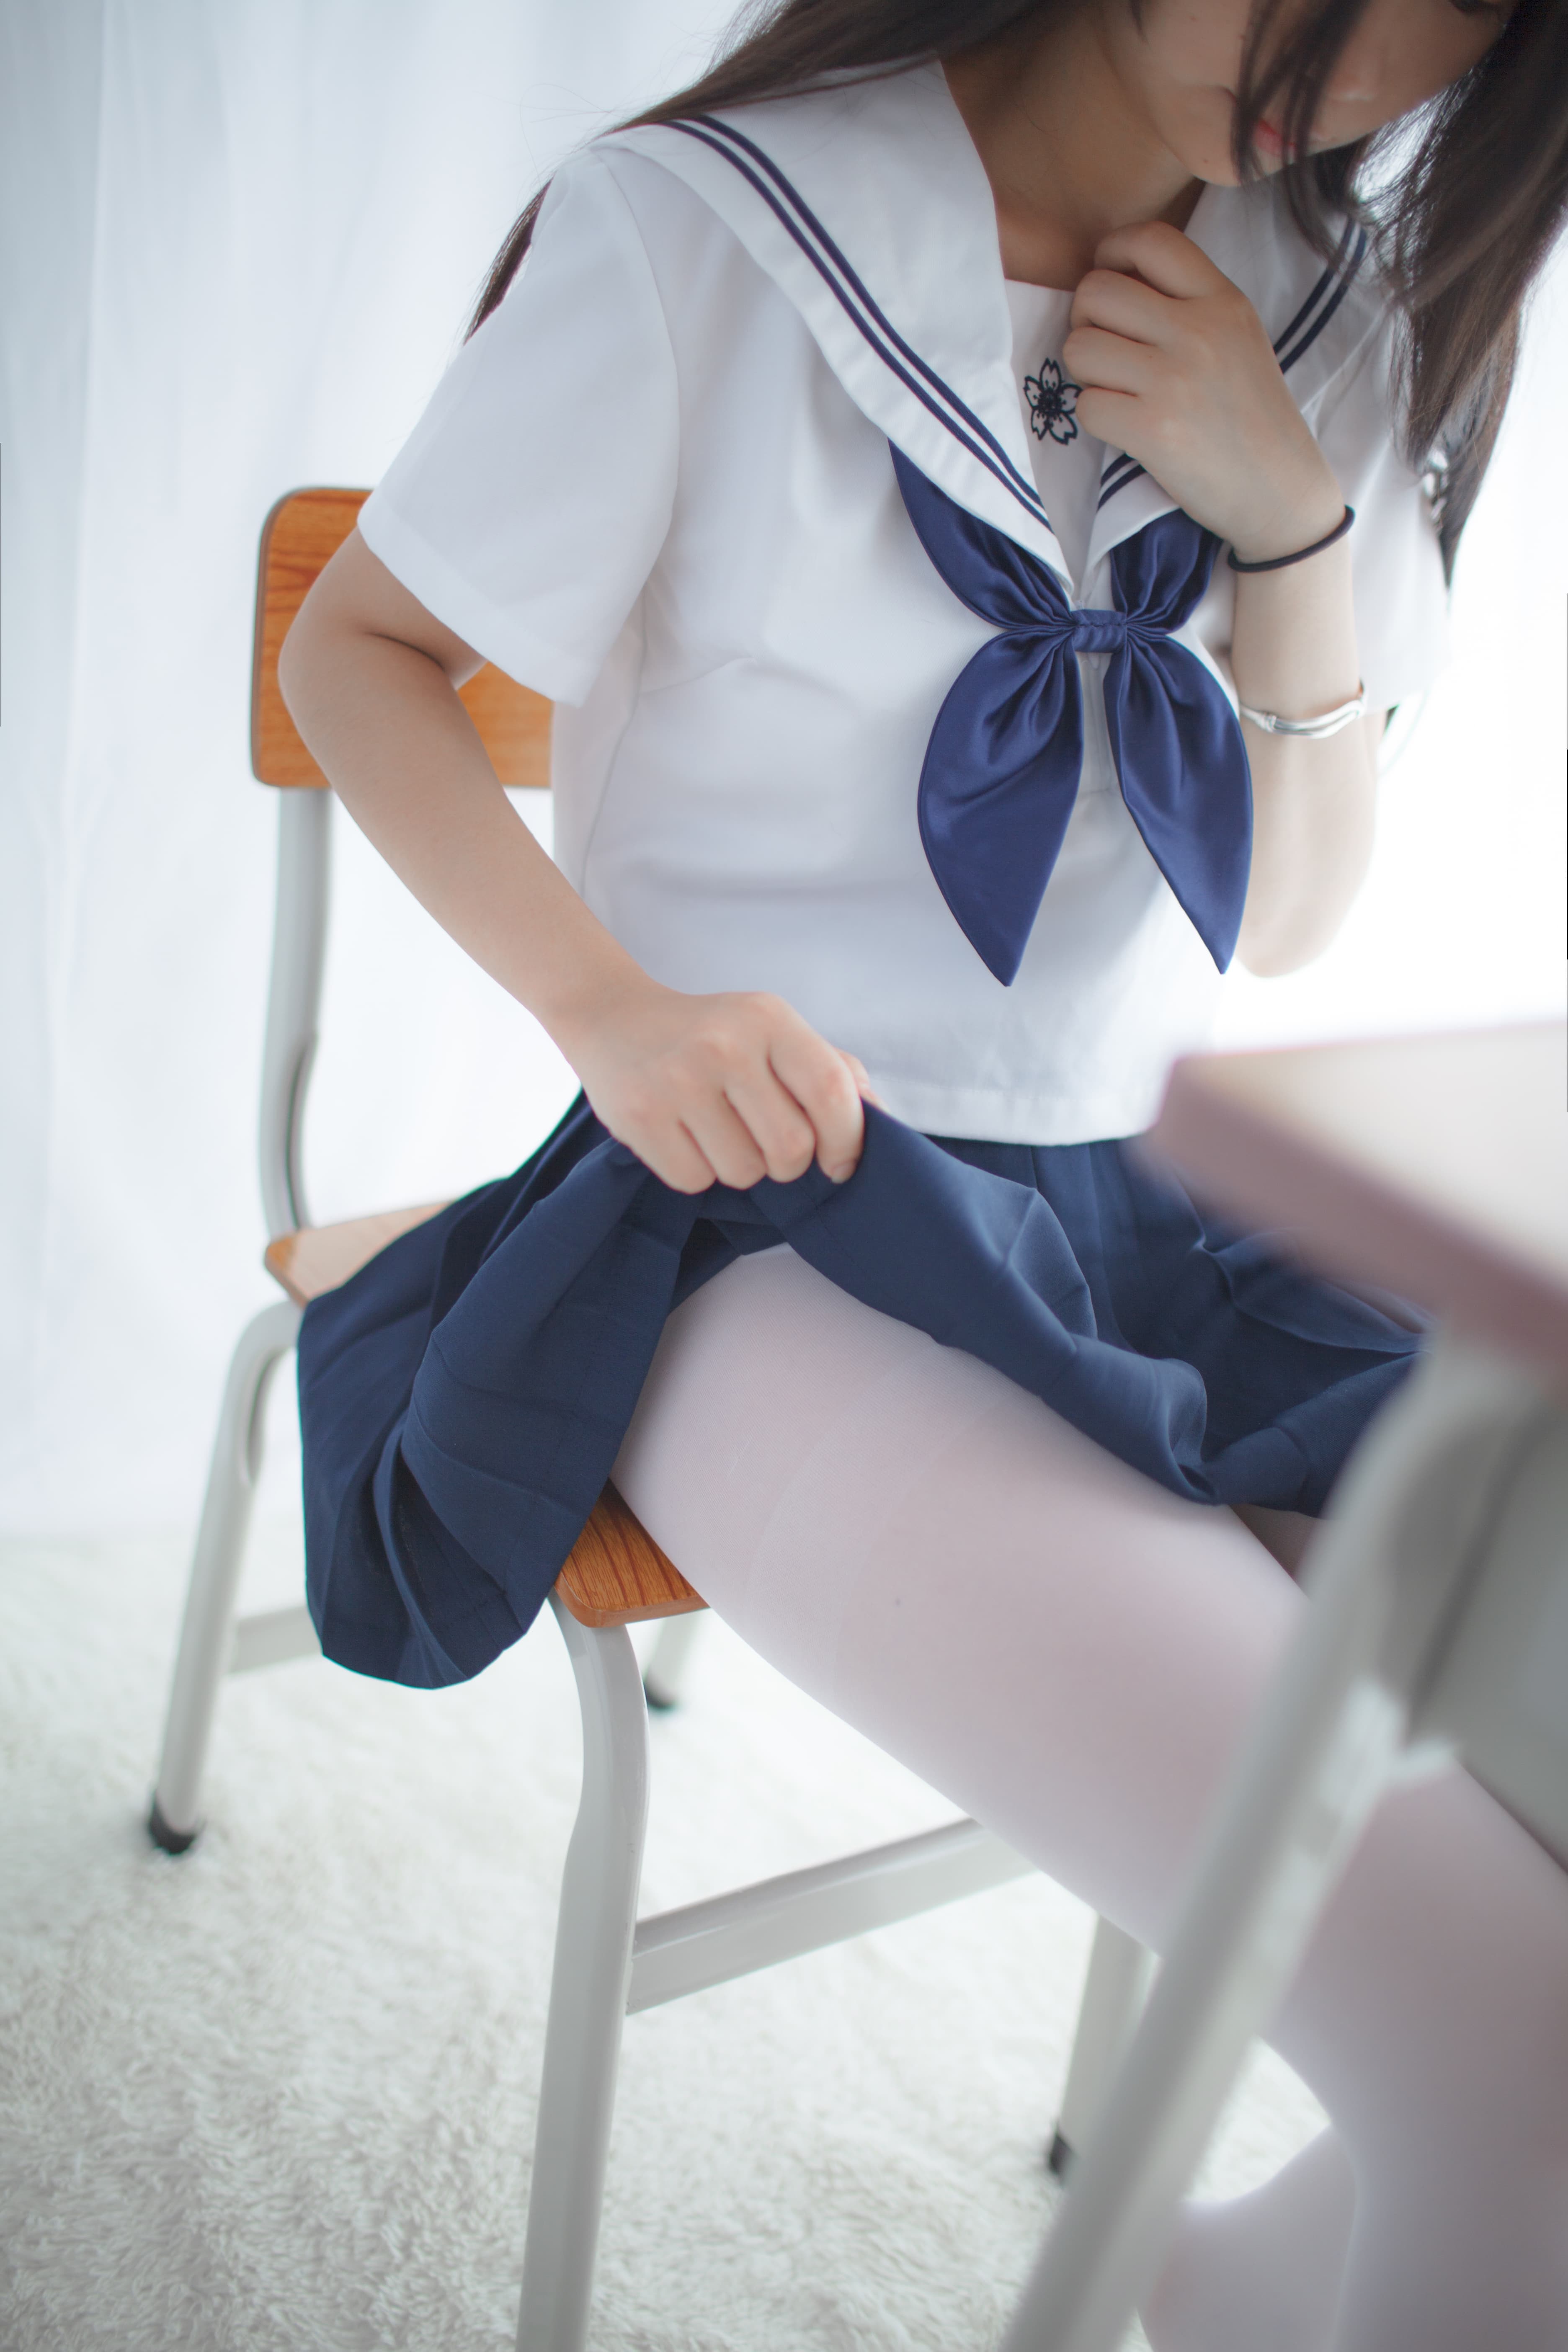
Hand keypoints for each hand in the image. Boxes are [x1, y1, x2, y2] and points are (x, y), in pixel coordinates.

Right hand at [556, 973, 875, 1194]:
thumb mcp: (774, 1031)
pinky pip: (695, 1181)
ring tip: (717, 1130)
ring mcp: (677, 1080)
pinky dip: (697, 1172)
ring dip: (739, 1167)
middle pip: (790, 1148)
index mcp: (769, 1018)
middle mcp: (724, 1045)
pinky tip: (683, 1135)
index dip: (847, 1140)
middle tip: (766, 1144)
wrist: (614, 1018)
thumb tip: (880, 1121)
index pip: (831, 1091)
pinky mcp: (639, 1115)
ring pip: (743, 1173)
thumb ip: (833, 1070)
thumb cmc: (712, 1034)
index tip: (838, 1162)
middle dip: (787, 1163)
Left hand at [1064, 222, 1345, 562]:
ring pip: (1079, 347)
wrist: (1279, 489)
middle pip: (1095, 291)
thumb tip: (1114, 278)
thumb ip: (1187, 301)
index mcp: (1221, 299)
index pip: (1149, 239)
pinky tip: (1124, 425)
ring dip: (1085, 372)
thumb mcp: (1236, 335)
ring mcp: (1173, 379)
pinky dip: (1095, 417)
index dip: (1111, 254)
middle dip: (1086, 322)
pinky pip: (1085, 405)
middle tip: (1108, 351)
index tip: (1111, 287)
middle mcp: (1197, 330)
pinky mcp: (1152, 428)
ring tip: (1116, 388)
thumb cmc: (1249, 413)